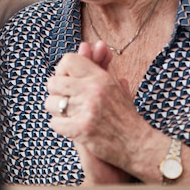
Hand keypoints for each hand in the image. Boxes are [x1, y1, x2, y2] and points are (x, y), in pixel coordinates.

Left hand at [45, 41, 143, 181]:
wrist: (138, 144)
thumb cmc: (126, 116)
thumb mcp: (116, 86)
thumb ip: (101, 66)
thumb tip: (89, 45)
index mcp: (100, 78)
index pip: (67, 61)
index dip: (63, 71)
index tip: (67, 82)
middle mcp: (92, 90)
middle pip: (53, 82)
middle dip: (56, 93)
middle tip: (66, 101)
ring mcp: (86, 110)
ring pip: (51, 103)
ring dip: (57, 111)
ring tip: (69, 115)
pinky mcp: (81, 129)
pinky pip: (55, 123)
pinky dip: (61, 127)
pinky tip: (71, 128)